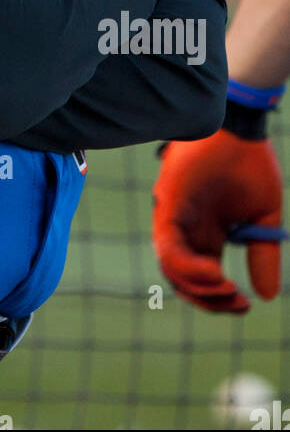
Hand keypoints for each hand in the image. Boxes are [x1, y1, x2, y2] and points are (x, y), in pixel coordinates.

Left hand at [152, 129, 283, 312]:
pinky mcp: (168, 204)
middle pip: (182, 280)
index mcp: (206, 233)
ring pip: (172, 268)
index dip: (219, 299)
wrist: (240, 126)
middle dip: (208, 301)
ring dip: (198, 288)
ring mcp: (174, 217)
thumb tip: (265, 296)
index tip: (245, 305)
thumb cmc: (250, 163)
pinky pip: (168, 247)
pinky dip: (188, 268)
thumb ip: (262, 255)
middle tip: (236, 303)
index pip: (200, 278)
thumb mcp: (262, 218)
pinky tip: (216, 272)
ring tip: (227, 288)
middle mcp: (187, 229)